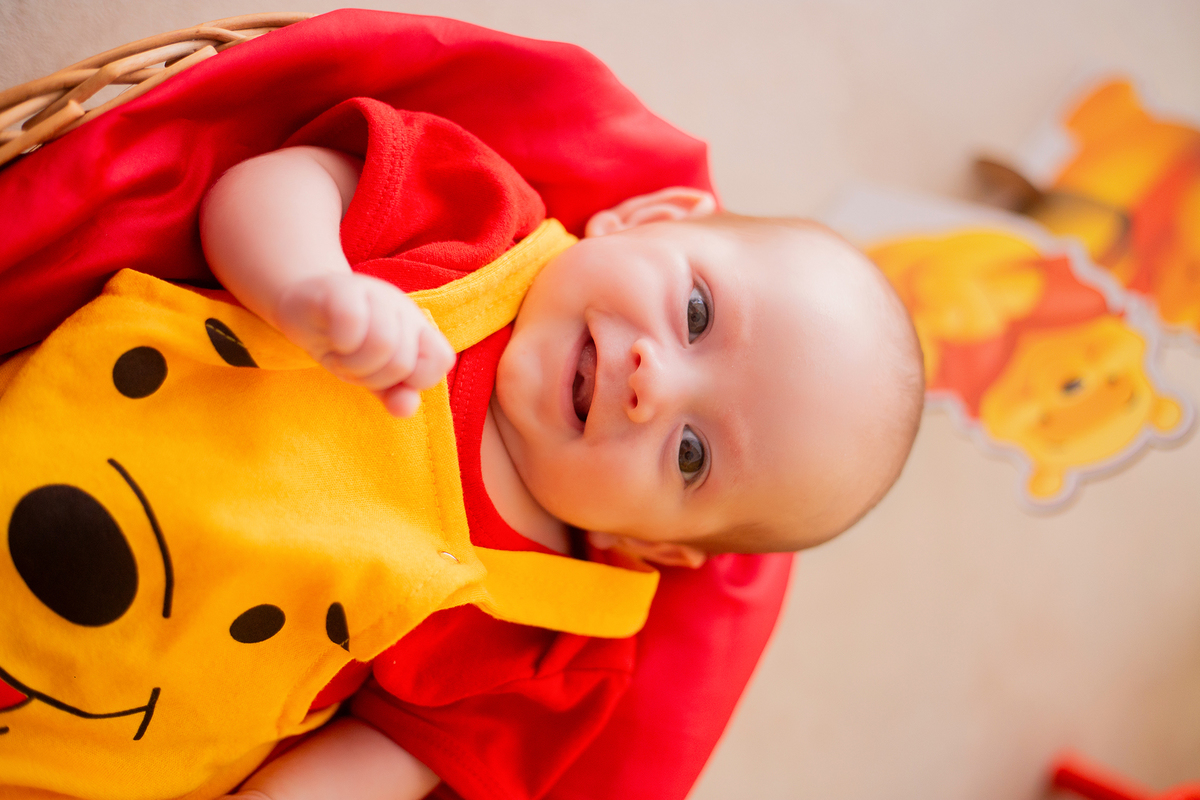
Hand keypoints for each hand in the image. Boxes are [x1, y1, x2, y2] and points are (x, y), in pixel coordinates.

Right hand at [274, 272, 455, 416]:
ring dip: (353, 363)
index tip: (388, 377)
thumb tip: (406, 410)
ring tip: (341, 351)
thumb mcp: (372, 373)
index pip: (441, 360)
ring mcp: (375, 294)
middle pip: (403, 363)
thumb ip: (394, 393)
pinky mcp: (341, 289)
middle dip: (372, 377)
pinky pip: (353, 322)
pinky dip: (341, 341)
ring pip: (382, 344)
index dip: (415, 379)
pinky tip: (332, 337)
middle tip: (353, 362)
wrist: (301, 303)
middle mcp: (402, 309)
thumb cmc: (343, 341)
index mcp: (417, 329)